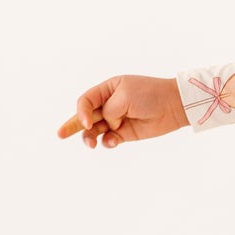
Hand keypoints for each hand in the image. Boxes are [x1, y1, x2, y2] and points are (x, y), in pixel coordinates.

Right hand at [59, 76, 188, 148]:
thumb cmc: (150, 94)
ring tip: (91, 144)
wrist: (174, 106)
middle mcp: (110, 104)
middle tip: (60, 135)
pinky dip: (108, 142)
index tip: (86, 122)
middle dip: (72, 126)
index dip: (81, 112)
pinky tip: (113, 141)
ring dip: (90, 137)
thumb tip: (106, 126)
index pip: (85, 101)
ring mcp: (117, 119)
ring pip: (96, 131)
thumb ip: (109, 111)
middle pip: (85, 116)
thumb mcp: (124, 96)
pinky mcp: (125, 133)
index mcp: (108, 89)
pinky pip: (109, 140)